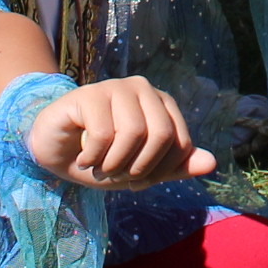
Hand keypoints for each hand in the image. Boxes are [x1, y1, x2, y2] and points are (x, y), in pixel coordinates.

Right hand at [29, 76, 217, 188]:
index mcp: (162, 104)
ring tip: (99, 166)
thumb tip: (212, 163)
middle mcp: (143, 89)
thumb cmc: (103, 159)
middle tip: (117, 174)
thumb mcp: (143, 171)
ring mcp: (115, 87)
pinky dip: (92, 157)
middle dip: (140, 167)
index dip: (161, 171)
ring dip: (114, 164)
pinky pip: (103, 133)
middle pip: (162, 135)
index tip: (139, 180)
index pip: (180, 143)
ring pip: (133, 133)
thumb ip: (176, 167)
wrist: (55, 153)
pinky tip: (82, 157)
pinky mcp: (88, 94)